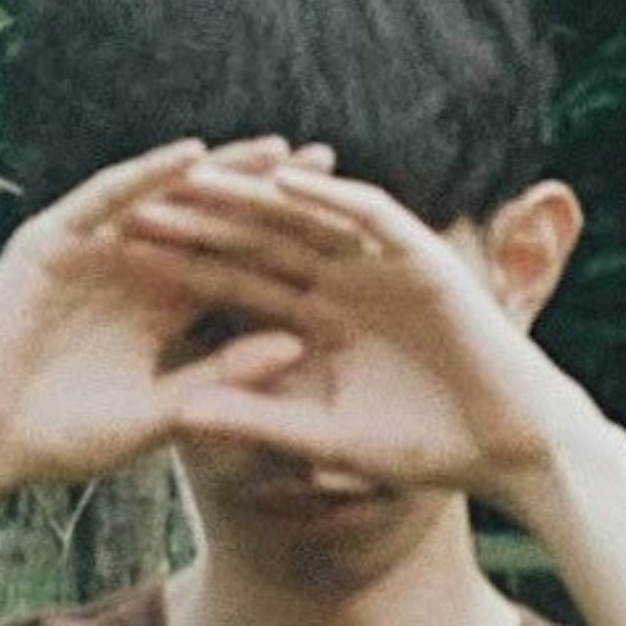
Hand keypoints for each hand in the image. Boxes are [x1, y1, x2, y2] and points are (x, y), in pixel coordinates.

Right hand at [0, 135, 333, 499]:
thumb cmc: (63, 438)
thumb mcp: (158, 413)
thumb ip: (222, 377)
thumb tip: (299, 345)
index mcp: (162, 305)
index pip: (236, 265)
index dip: (289, 248)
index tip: (354, 236)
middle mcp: (133, 266)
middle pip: (213, 219)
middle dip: (269, 194)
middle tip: (333, 165)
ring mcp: (91, 247)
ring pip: (168, 198)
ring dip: (221, 171)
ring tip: (279, 151)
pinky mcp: (52, 239)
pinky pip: (107, 198)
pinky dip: (148, 176)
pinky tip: (194, 155)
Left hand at [122, 164, 597, 510]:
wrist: (508, 447)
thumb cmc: (423, 448)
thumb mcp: (324, 438)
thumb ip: (256, 420)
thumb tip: (175, 420)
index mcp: (315, 319)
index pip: (234, 284)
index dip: (178, 270)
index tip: (117, 261)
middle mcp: (342, 280)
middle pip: (256, 241)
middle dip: (198, 221)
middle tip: (131, 203)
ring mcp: (381, 263)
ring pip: (303, 217)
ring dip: (251, 195)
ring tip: (194, 176)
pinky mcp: (422, 255)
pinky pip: (369, 214)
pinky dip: (330, 194)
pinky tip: (285, 180)